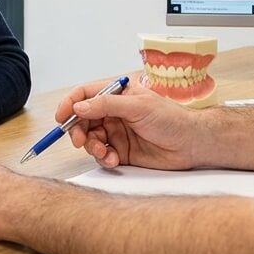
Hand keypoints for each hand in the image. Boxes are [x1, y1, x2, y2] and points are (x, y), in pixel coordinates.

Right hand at [56, 78, 203, 170]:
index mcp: (118, 95)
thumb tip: (80, 106)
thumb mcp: (138, 106)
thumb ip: (106, 105)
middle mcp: (115, 113)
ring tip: (102, 152)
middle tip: (80, 141)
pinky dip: (102, 158)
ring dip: (91, 146)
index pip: (86, 94)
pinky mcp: (121, 151)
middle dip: (78, 130)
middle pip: (83, 119)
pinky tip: (112, 159)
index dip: (70, 104)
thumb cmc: (172, 119)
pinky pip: (102, 154)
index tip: (61, 116)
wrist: (192, 144)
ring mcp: (117, 132)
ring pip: (91, 138)